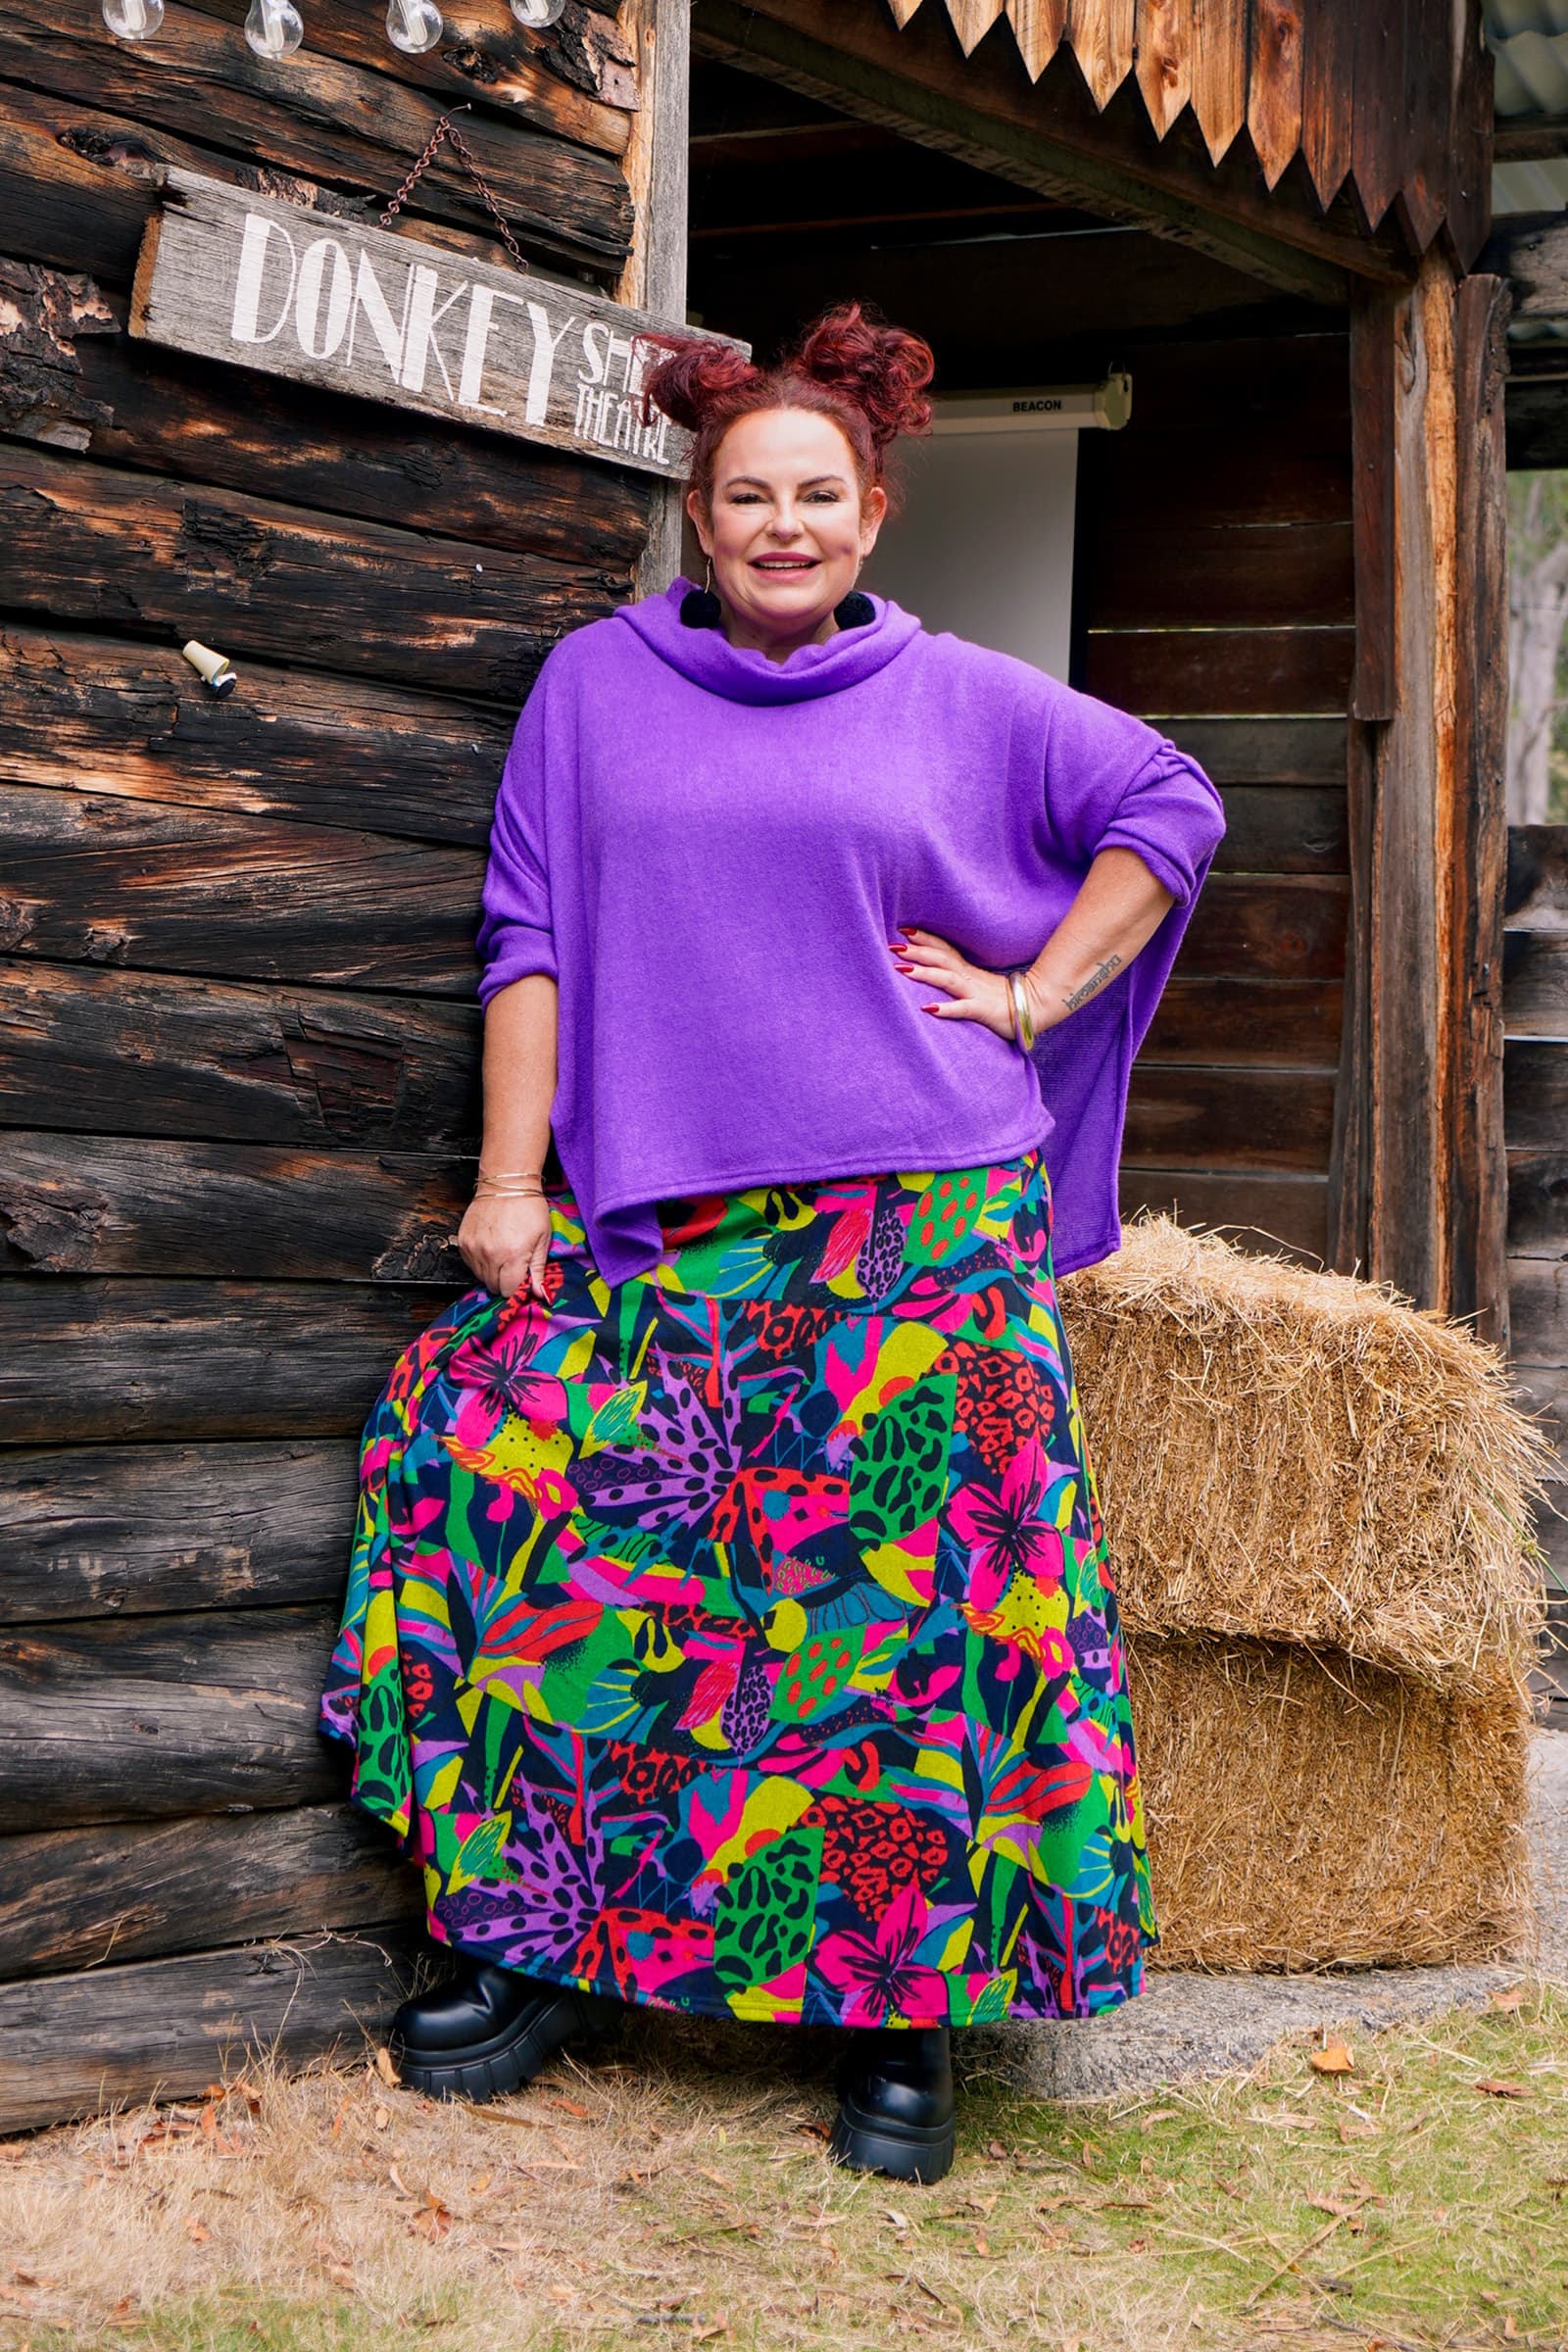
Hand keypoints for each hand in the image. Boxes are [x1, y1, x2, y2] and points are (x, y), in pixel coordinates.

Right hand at [457, 1191, 553, 1300]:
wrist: (507, 1182)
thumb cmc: (529, 1208)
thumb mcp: (543, 1239)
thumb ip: (538, 1270)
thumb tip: (539, 1293)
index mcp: (512, 1256)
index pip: (508, 1291)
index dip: (516, 1286)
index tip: (521, 1277)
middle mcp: (490, 1254)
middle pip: (493, 1286)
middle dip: (505, 1280)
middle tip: (513, 1263)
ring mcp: (474, 1247)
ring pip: (480, 1276)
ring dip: (491, 1271)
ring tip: (503, 1252)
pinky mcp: (463, 1241)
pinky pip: (470, 1263)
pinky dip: (480, 1261)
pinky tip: (491, 1247)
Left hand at [890, 927, 1037, 1042]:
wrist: (1035, 1007)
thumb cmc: (1003, 997)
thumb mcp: (977, 982)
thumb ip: (958, 975)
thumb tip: (939, 969)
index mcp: (966, 969)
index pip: (943, 948)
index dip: (924, 938)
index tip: (902, 929)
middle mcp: (968, 977)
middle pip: (940, 959)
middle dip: (917, 951)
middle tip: (893, 945)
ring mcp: (975, 992)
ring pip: (947, 979)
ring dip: (925, 973)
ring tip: (902, 970)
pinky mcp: (982, 1010)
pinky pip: (962, 1009)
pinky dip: (946, 1008)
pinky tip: (928, 1008)